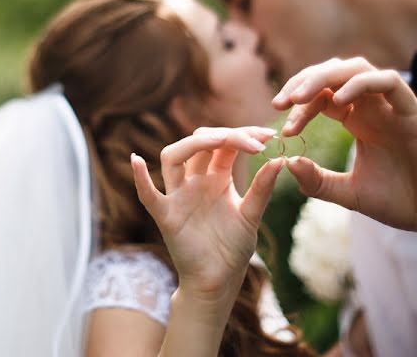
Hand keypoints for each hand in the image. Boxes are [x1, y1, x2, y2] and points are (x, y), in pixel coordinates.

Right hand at [131, 127, 283, 302]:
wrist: (219, 282)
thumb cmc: (232, 248)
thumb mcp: (251, 215)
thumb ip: (262, 189)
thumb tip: (280, 160)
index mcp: (216, 177)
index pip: (224, 144)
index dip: (244, 135)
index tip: (268, 136)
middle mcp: (194, 181)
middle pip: (200, 142)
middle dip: (227, 135)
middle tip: (256, 141)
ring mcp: (178, 196)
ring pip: (173, 157)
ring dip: (194, 143)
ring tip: (221, 139)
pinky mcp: (167, 217)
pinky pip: (149, 196)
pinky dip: (140, 179)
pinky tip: (136, 160)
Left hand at [272, 57, 416, 248]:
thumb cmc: (401, 202)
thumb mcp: (349, 193)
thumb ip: (318, 180)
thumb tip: (288, 162)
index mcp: (359, 121)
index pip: (321, 96)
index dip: (298, 105)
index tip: (281, 128)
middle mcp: (374, 108)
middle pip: (334, 73)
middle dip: (302, 82)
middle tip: (280, 103)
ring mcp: (393, 106)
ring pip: (356, 68)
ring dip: (323, 76)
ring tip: (299, 98)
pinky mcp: (413, 112)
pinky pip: (387, 81)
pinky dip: (359, 84)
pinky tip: (337, 101)